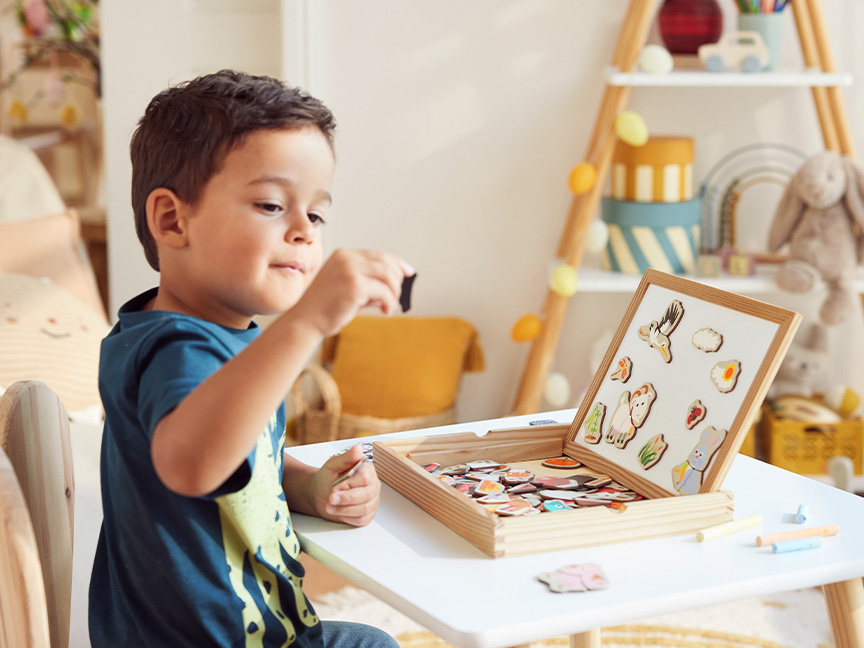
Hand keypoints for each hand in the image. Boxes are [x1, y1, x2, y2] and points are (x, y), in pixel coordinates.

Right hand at [291, 249, 413, 337]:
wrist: (304, 322)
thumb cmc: (325, 308)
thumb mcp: (347, 288)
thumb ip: (369, 283)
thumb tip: (397, 284)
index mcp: (343, 255)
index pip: (379, 255)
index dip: (397, 263)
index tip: (409, 273)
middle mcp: (346, 258)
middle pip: (386, 263)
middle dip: (397, 281)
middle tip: (397, 298)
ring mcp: (349, 270)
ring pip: (388, 275)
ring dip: (394, 292)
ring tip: (390, 306)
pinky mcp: (354, 286)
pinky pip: (384, 292)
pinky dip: (390, 302)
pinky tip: (385, 312)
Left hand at [312, 445, 379, 526]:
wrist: (320, 493)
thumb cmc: (327, 478)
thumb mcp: (333, 465)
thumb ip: (346, 458)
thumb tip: (358, 448)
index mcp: (367, 470)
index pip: (365, 479)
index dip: (349, 485)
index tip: (335, 487)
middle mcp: (373, 485)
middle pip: (366, 495)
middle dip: (346, 499)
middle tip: (331, 499)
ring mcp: (372, 500)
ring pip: (364, 509)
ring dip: (344, 510)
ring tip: (329, 506)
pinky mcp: (367, 514)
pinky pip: (361, 519)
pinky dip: (347, 517)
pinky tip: (338, 511)